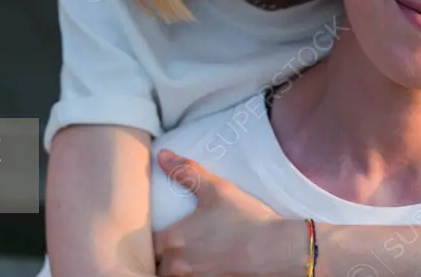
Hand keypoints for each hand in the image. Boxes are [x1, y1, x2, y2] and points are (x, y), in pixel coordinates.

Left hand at [154, 149, 308, 276]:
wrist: (275, 252)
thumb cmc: (244, 220)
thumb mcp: (216, 189)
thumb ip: (186, 172)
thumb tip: (162, 155)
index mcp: (172, 241)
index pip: (144, 243)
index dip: (146, 236)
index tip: (153, 229)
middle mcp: (177, 265)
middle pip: (155, 263)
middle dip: (158, 254)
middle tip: (167, 242)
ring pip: (171, 275)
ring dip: (173, 266)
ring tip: (185, 253)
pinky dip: (192, 272)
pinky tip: (203, 263)